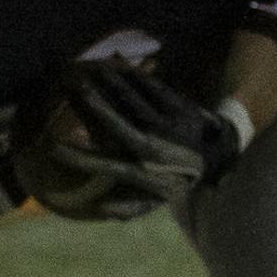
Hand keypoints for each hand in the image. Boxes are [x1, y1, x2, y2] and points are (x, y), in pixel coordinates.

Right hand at [13, 57, 241, 220]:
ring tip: (93, 71)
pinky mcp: (180, 107)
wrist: (222, 158)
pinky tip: (121, 66)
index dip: (80, 158)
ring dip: (112, 84)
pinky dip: (136, 76)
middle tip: (74, 87)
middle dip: (94, 104)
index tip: (54, 149)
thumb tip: (100, 210)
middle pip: (117, 121)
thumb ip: (130, 208)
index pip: (105, 164)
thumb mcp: (160, 200)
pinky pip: (154, 89)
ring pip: (134, 100)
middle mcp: (154, 144)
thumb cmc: (184, 179)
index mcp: (145, 169)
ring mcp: (168, 123)